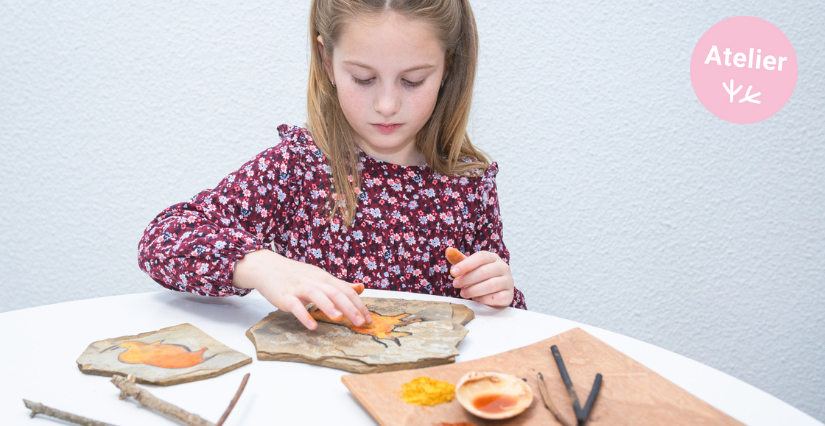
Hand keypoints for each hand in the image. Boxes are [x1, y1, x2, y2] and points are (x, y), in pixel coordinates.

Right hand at [232, 249, 371, 329]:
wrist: (268, 268)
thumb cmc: (296, 275)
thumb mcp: (320, 277)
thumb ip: (339, 285)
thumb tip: (361, 288)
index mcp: (324, 278)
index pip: (346, 290)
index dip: (359, 304)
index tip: (368, 318)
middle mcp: (314, 281)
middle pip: (335, 292)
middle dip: (350, 308)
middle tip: (361, 323)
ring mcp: (299, 288)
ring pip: (316, 295)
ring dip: (328, 306)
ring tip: (338, 318)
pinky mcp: (285, 296)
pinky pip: (295, 306)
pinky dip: (304, 315)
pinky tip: (312, 326)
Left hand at [446, 248, 513, 306]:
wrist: (497, 291)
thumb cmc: (481, 277)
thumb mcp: (470, 267)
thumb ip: (459, 260)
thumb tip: (448, 251)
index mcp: (493, 258)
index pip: (481, 257)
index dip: (466, 264)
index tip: (453, 272)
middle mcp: (503, 267)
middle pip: (485, 271)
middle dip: (467, 279)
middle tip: (456, 284)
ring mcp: (508, 281)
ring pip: (491, 285)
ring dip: (474, 290)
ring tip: (463, 293)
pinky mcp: (509, 295)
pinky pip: (497, 298)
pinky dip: (484, 299)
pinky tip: (476, 299)